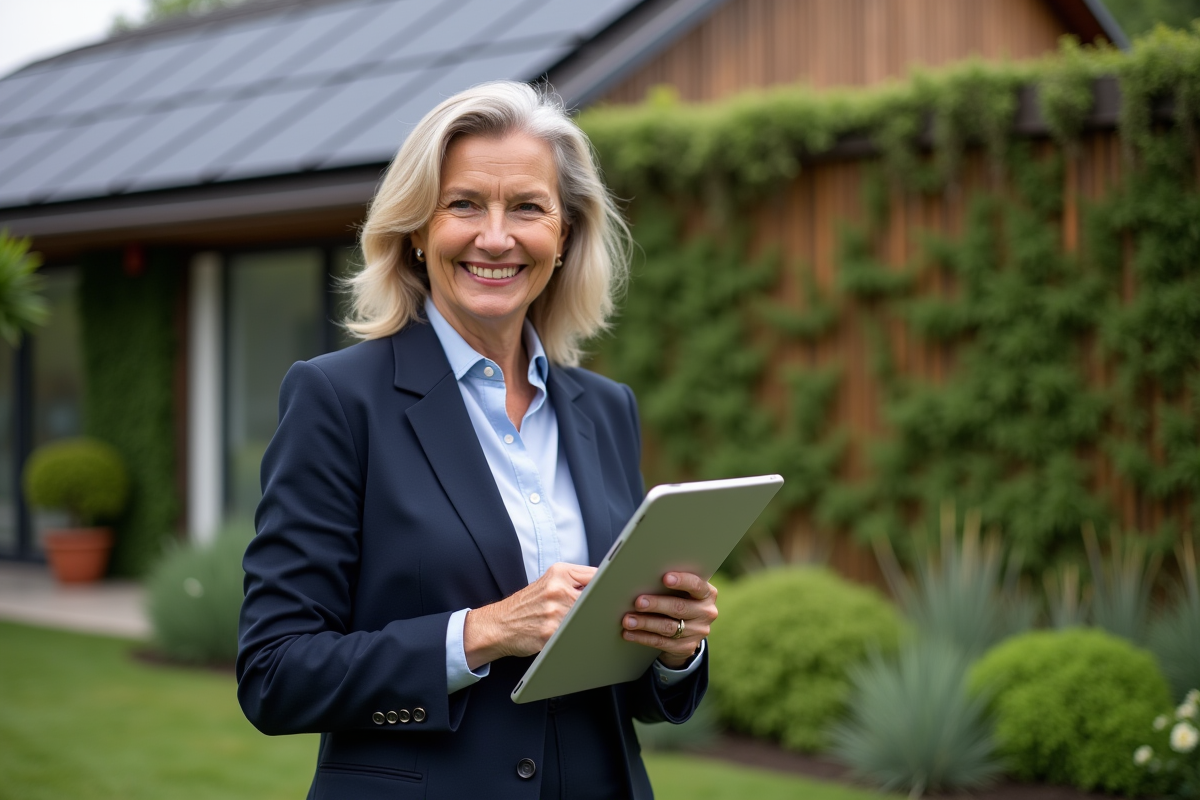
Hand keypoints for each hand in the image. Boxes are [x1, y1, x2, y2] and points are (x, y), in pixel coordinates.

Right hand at [463, 562, 595, 669]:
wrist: (499, 625)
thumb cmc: (526, 605)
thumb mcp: (548, 582)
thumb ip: (574, 581)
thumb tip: (606, 585)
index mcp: (559, 573)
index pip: (596, 575)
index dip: (608, 586)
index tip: (614, 594)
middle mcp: (557, 589)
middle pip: (596, 598)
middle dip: (599, 608)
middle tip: (606, 614)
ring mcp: (554, 612)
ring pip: (588, 618)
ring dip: (590, 624)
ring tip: (584, 627)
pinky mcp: (551, 633)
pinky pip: (575, 635)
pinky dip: (578, 638)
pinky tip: (573, 638)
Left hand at [621, 572, 716, 668]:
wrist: (688, 630)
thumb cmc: (679, 600)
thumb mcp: (683, 591)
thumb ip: (672, 585)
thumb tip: (644, 578)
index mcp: (707, 593)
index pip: (697, 586)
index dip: (682, 581)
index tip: (665, 578)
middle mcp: (706, 613)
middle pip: (679, 608)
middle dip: (656, 604)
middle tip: (638, 602)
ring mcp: (698, 632)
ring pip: (668, 627)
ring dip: (645, 623)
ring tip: (628, 620)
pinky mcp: (687, 647)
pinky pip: (662, 643)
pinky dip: (643, 638)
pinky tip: (630, 633)